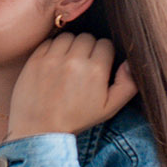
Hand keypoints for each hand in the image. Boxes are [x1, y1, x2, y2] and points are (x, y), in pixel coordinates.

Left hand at [6, 33, 136, 142]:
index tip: (99, 65)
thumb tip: (131, 63)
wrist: (40, 129)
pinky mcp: (35, 59)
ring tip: (69, 62)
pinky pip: (49, 41)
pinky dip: (53, 48)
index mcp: (95, 71)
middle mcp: (74, 61)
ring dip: (70, 45)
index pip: (106, 44)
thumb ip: (127, 85)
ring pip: (68, 37)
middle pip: (87, 37)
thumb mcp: (109, 108)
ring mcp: (52, 59)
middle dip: (88, 48)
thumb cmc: (76, 119)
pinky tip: (55, 62)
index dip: (104, 54)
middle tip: (84, 64)